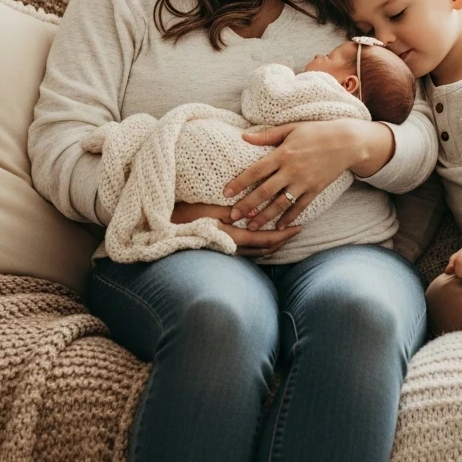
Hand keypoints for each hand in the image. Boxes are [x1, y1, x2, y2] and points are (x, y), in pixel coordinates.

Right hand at [171, 201, 300, 256]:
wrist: (163, 230)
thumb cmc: (186, 215)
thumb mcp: (210, 209)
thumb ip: (232, 211)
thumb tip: (253, 211)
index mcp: (233, 238)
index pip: (267, 240)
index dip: (284, 235)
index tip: (298, 227)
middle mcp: (233, 248)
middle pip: (265, 249)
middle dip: (282, 240)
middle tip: (296, 230)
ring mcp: (227, 251)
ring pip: (257, 251)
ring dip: (271, 243)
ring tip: (283, 232)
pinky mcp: (221, 248)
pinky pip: (247, 249)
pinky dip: (259, 243)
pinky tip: (260, 235)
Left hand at [224, 119, 361, 230]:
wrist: (347, 142)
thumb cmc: (316, 131)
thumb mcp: (291, 129)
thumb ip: (267, 136)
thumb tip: (244, 137)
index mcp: (283, 154)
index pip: (256, 171)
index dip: (239, 183)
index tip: (225, 193)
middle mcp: (292, 170)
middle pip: (265, 191)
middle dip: (247, 205)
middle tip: (231, 216)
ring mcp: (304, 182)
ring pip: (281, 203)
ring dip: (264, 216)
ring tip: (251, 226)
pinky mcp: (315, 190)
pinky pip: (300, 207)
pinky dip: (289, 217)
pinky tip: (278, 226)